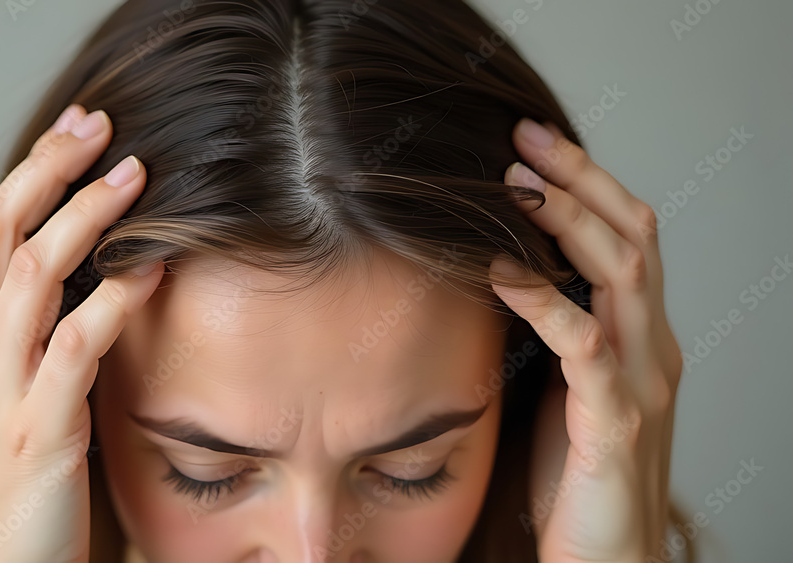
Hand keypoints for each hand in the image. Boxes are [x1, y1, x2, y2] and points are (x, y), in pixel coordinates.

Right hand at [0, 104, 163, 561]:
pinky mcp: (37, 431)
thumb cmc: (17, 482)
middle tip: (99, 124)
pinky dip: (114, 300)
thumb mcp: (14, 395)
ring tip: (135, 177)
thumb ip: (39, 338)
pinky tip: (151, 270)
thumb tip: (96, 280)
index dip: (30, 173)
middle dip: (49, 168)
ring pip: (32, 275)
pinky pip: (74, 347)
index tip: (77, 132)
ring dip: (86, 217)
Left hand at [489, 118, 683, 561]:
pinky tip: (497, 272)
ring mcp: (642, 383)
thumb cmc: (573, 476)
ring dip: (566, 225)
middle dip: (579, 180)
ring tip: (510, 187)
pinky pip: (585, 346)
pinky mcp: (617, 422)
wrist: (604, 558)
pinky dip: (542, 301)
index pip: (628, 237)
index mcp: (641, 336)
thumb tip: (500, 271)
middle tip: (521, 138)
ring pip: (622, 276)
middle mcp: (654, 348)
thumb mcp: (563, 387)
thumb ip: (552, 332)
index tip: (530, 143)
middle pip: (633, 237)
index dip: (587, 183)